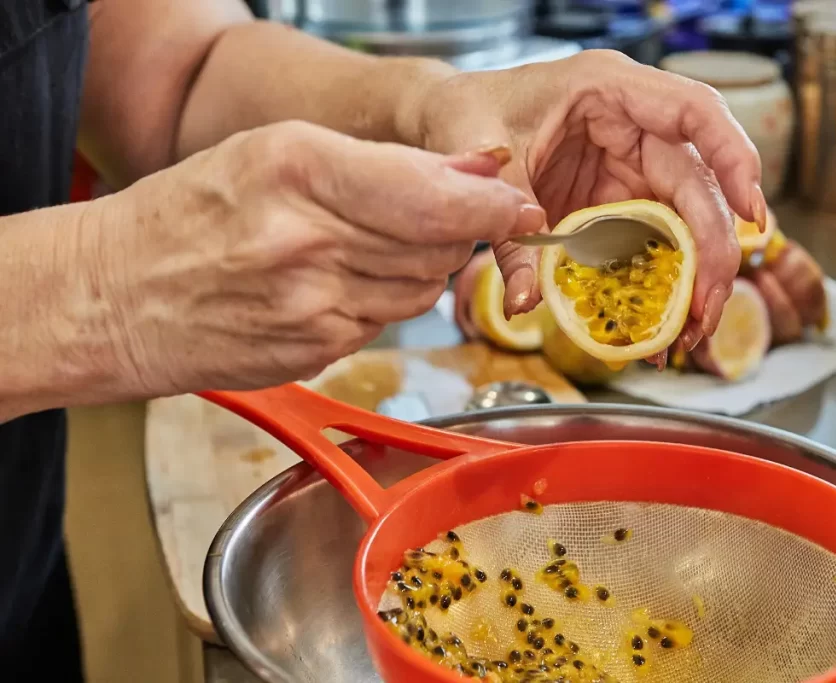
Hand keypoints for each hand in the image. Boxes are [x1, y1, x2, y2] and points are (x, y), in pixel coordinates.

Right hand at [89, 120, 543, 394]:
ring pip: (422, 289)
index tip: (519, 204)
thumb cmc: (184, 217)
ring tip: (368, 243)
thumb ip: (386, 164)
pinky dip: (383, 299)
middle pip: (439, 245)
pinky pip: (386, 322)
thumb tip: (476, 171)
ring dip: (420, 266)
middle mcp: (310, 244)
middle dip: (457, 230)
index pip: (435, 196)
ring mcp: (313, 308)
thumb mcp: (275, 152)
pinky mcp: (315, 353)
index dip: (491, 204)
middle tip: (443, 213)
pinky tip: (343, 281)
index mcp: (300, 171)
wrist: (111, 299)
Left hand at [417, 50, 765, 361]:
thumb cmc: (468, 113)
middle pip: (697, 181)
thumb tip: (527, 302)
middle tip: (707, 308)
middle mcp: (632, 124)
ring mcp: (629, 162)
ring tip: (691, 326)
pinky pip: (652, 236)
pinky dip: (662, 277)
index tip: (752, 214)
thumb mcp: (488, 164)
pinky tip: (664, 316)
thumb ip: (510, 233)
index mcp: (609, 88)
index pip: (694, 111)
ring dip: (694, 272)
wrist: (447, 119)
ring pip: (684, 216)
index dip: (733, 159)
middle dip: (713, 248)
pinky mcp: (618, 197)